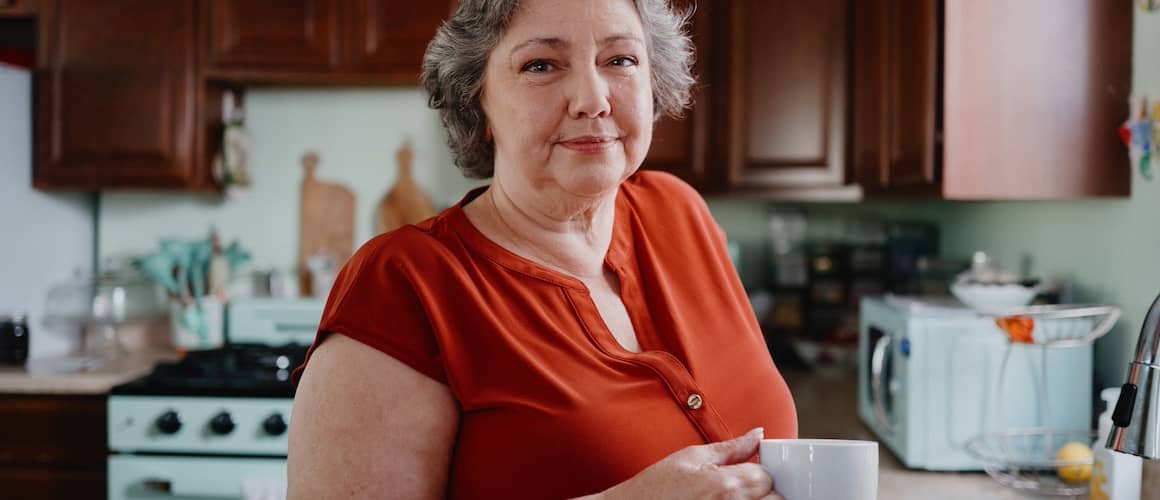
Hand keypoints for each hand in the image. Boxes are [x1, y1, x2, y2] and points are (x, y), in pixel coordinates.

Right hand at [594, 428, 783, 499]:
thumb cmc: (656, 488)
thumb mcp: (691, 457)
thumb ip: (731, 448)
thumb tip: (759, 434)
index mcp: (725, 485)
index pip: (767, 477)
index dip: (760, 473)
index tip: (747, 473)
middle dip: (766, 493)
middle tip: (746, 489)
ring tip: (737, 498)